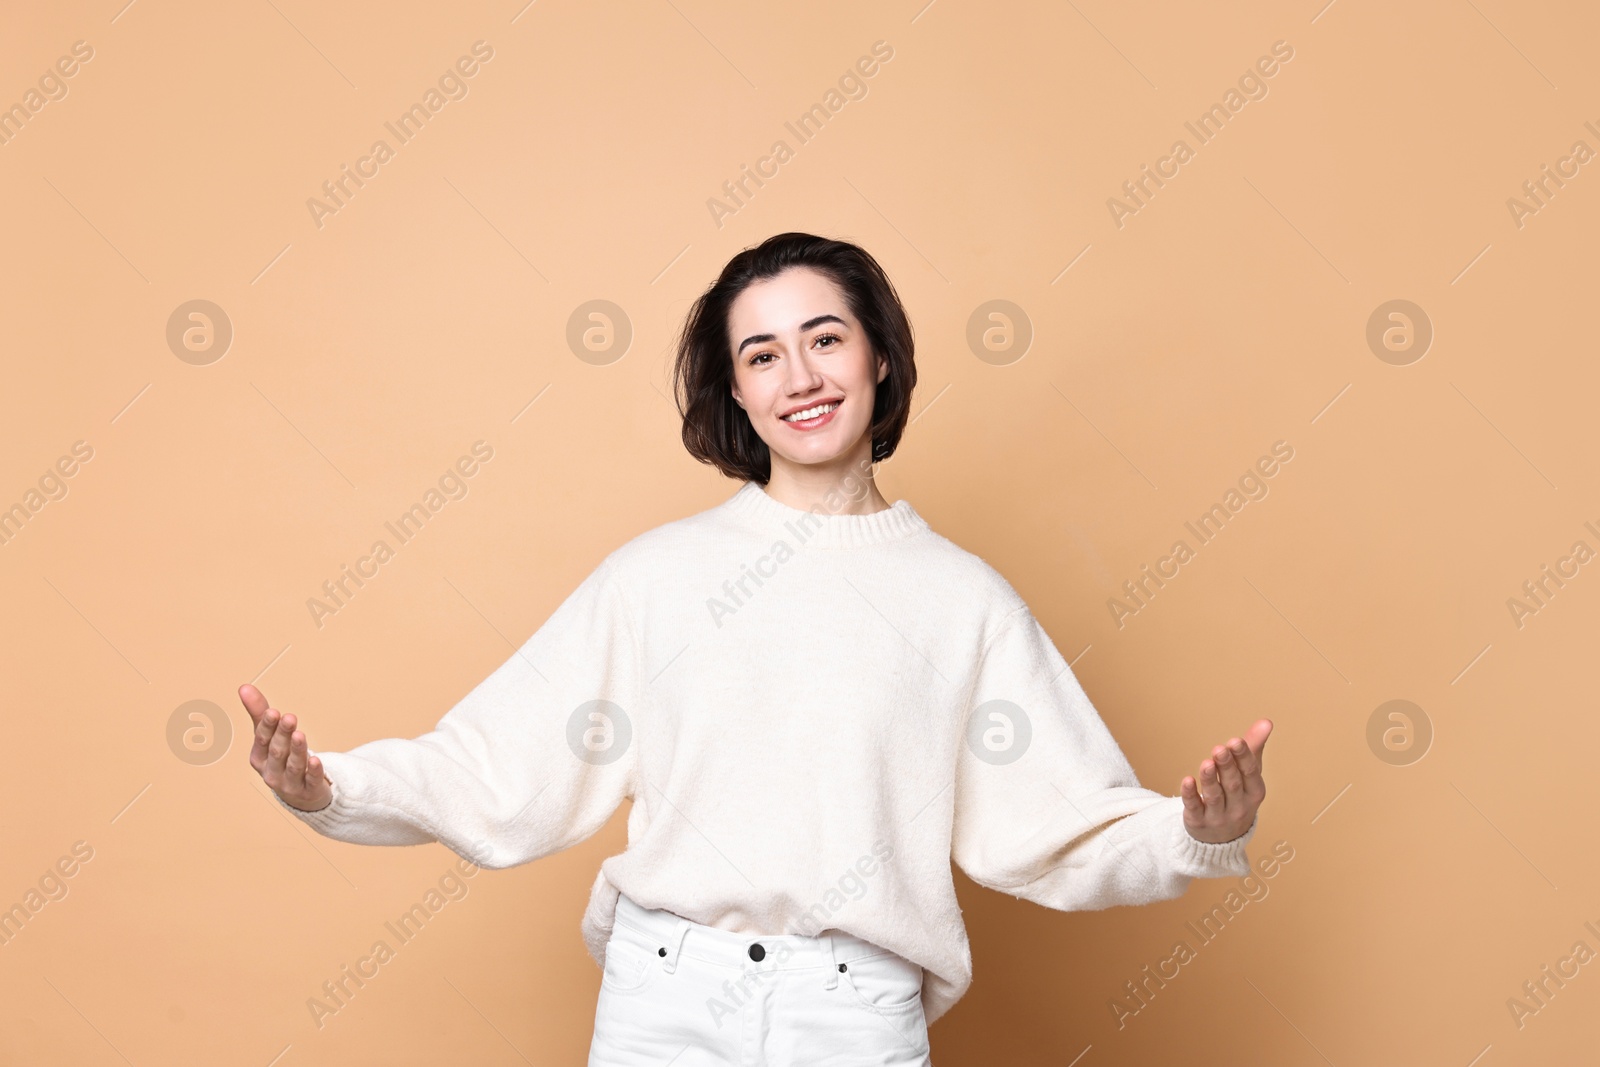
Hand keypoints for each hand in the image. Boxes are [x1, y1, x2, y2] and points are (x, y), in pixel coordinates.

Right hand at [240, 683, 332, 812]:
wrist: (298, 793)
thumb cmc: (281, 759)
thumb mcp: (269, 737)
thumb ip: (259, 712)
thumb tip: (243, 686)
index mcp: (259, 758)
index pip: (262, 740)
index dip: (267, 726)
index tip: (273, 711)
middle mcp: (271, 772)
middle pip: (277, 751)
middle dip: (282, 734)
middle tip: (289, 717)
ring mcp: (290, 783)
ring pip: (294, 765)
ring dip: (297, 750)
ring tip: (300, 734)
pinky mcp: (308, 790)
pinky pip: (311, 780)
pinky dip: (313, 771)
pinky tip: (316, 760)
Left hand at [1180, 718, 1270, 843]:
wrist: (1223, 839)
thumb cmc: (1238, 797)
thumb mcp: (1247, 775)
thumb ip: (1254, 747)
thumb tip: (1266, 721)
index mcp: (1254, 793)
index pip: (1250, 773)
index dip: (1243, 757)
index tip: (1235, 741)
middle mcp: (1239, 807)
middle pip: (1232, 784)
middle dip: (1226, 766)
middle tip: (1219, 748)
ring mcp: (1218, 817)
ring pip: (1214, 797)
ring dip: (1210, 779)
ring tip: (1206, 763)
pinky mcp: (1198, 822)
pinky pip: (1194, 808)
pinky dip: (1191, 795)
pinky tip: (1187, 780)